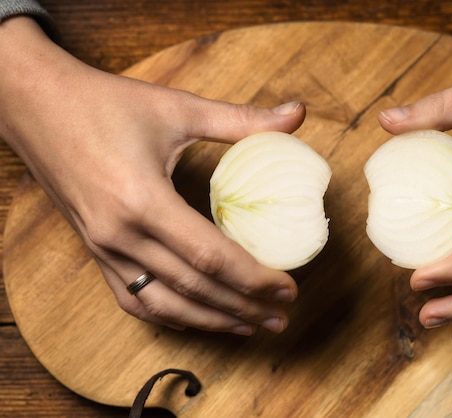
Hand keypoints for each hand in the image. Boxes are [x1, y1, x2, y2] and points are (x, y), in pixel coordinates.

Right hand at [0, 17, 304, 334]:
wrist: (35, 106)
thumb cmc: (104, 104)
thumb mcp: (177, 107)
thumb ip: (240, 119)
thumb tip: (297, 114)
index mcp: (143, 200)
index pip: (210, 257)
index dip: (254, 278)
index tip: (288, 289)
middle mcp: (120, 235)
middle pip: (193, 288)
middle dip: (242, 308)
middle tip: (281, 318)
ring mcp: (103, 249)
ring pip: (163, 304)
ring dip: (209, 321)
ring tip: (248, 328)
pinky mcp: (94, 251)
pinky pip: (133, 298)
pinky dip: (169, 315)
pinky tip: (196, 318)